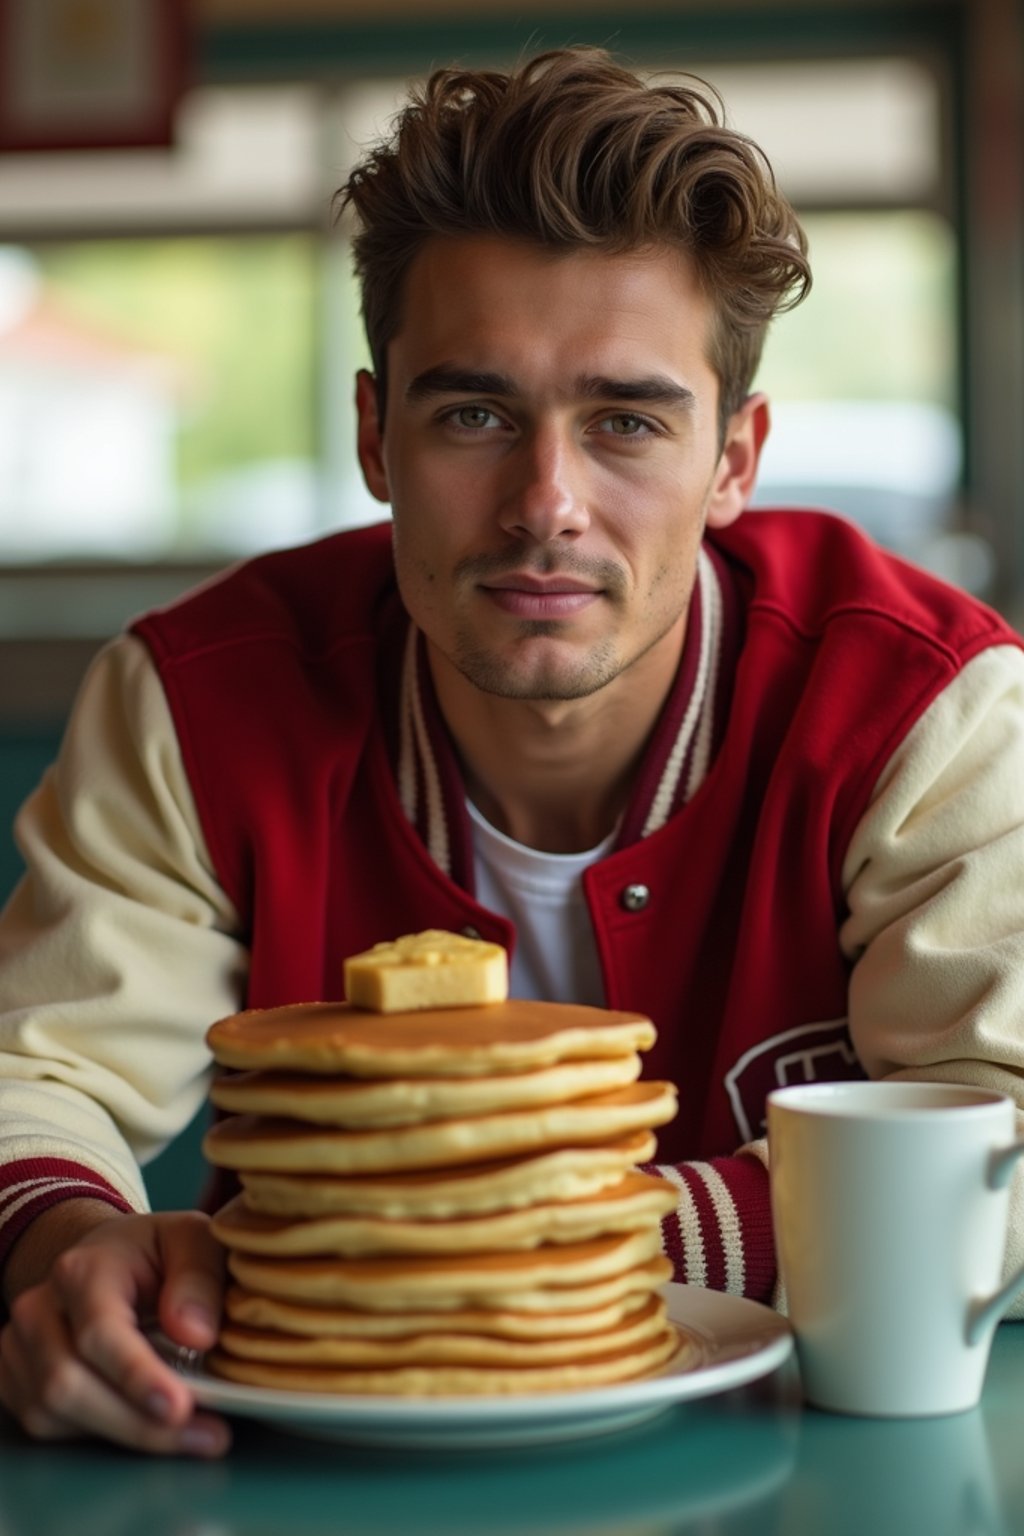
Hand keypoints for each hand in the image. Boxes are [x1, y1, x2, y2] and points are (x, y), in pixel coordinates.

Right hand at [0, 1208, 230, 1455]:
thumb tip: (195, 1334)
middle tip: (206, 1434)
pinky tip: (144, 1422)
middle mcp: (39, 1309)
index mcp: (82, 1270)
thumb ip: (199, 1278)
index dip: (136, 1375)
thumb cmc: (155, 1253)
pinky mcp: (15, 1379)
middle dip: (138, 1422)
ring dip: (125, 1433)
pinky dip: (100, 1433)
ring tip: (190, 1433)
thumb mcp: (193, 1241)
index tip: (179, 1407)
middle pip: (69, 1384)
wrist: (107, 1257)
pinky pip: (48, 1425)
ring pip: (55, 1412)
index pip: (99, 1332)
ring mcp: (20, 1347)